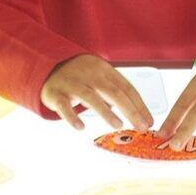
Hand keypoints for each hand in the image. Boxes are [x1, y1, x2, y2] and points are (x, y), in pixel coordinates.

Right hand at [39, 54, 154, 131]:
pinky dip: (72, 117)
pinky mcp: (55, 94)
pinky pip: (64, 106)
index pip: (126, 87)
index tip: (148, 121)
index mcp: (103, 69)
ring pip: (91, 97)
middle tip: (140, 126)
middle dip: (130, 110)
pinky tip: (81, 127)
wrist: (47, 66)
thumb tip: (137, 114)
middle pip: (113, 92)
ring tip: (118, 125)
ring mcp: (71, 83)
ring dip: (106, 112)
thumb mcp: (98, 77)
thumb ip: (114, 92)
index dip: (139, 105)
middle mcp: (89, 75)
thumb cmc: (80, 77)